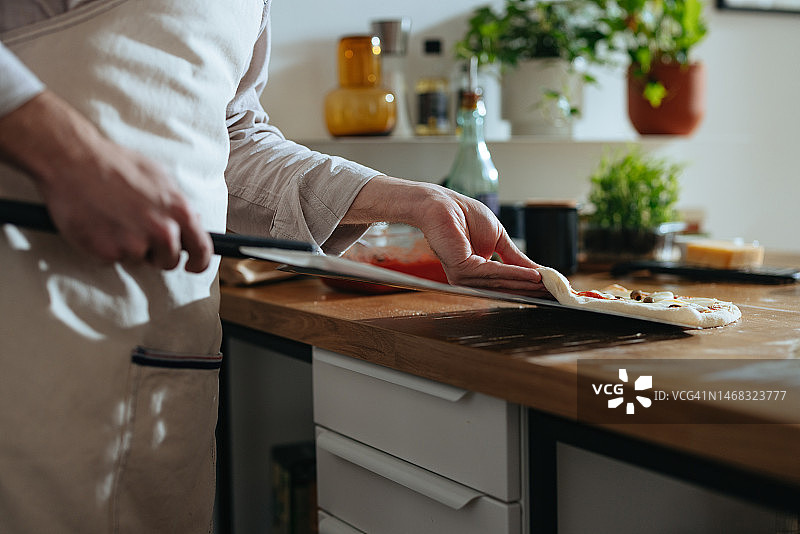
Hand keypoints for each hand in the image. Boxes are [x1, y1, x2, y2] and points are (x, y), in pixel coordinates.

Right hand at [0, 91, 211, 271]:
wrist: (73, 160)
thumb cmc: (117, 164)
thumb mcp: (159, 177)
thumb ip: (178, 204)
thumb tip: (194, 222)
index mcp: (179, 211)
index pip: (201, 249)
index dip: (199, 262)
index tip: (192, 266)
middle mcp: (161, 230)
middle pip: (169, 261)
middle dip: (158, 254)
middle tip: (139, 234)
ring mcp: (134, 243)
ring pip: (140, 261)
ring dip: (130, 249)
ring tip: (115, 221)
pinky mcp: (107, 252)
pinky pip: (113, 259)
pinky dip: (107, 248)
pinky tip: (99, 224)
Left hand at [343, 176, 547, 294]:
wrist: (443, 204)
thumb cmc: (465, 216)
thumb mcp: (498, 238)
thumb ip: (515, 257)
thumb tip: (537, 271)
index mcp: (476, 272)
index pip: (505, 282)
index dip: (528, 285)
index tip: (551, 288)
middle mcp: (469, 279)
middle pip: (506, 287)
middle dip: (531, 288)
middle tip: (555, 291)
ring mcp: (464, 277)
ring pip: (502, 282)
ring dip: (527, 283)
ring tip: (548, 283)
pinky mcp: (462, 270)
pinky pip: (494, 273)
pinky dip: (515, 274)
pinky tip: (533, 275)